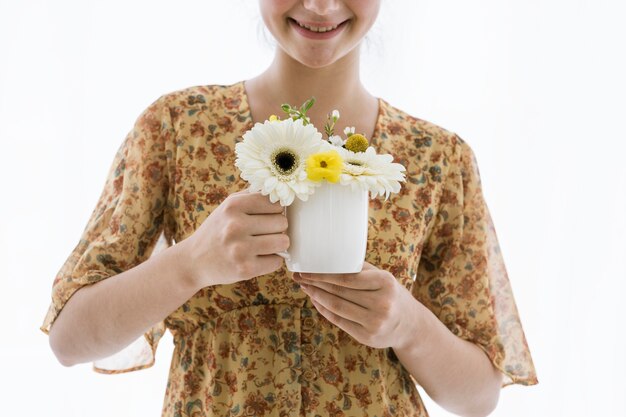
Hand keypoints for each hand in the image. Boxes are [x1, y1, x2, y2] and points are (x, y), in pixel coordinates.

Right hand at [181, 190, 288, 287]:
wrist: (194, 261)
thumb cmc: (218, 230)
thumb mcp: (228, 206)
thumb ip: (252, 195)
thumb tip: (280, 191)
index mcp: (233, 206)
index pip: (275, 203)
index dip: (275, 210)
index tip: (267, 216)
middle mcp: (235, 225)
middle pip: (282, 222)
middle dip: (277, 228)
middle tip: (263, 233)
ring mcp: (240, 248)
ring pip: (283, 242)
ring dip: (278, 245)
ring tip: (264, 245)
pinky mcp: (245, 269)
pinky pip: (277, 261)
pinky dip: (271, 261)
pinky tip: (258, 258)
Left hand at [293, 262, 421, 349]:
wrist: (410, 325)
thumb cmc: (390, 294)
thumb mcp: (382, 278)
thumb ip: (359, 269)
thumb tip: (327, 259)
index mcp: (385, 283)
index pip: (347, 277)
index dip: (323, 274)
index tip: (307, 269)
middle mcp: (382, 303)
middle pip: (339, 292)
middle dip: (315, 283)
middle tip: (299, 277)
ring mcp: (375, 323)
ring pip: (337, 307)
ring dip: (317, 296)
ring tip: (305, 287)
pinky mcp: (367, 337)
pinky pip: (339, 321)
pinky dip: (324, 310)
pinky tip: (316, 301)